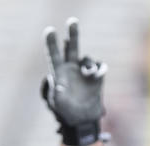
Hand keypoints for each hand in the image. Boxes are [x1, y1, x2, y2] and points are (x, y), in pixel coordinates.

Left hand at [41, 17, 106, 145]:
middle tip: (72, 20)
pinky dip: (99, 70)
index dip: (51, 43)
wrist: (83, 120)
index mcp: (59, 73)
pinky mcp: (96, 77)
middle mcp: (71, 69)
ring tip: (88, 75)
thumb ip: (57, 94)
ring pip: (87, 59)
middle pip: (71, 47)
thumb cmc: (66, 113)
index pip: (54, 55)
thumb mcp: (58, 105)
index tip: (49, 30)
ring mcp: (84, 72)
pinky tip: (96, 77)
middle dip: (73, 34)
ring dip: (88, 65)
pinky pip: (100, 67)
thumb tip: (59, 84)